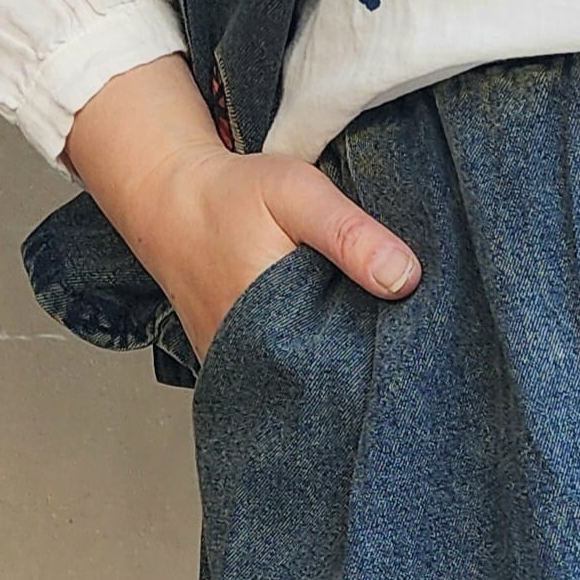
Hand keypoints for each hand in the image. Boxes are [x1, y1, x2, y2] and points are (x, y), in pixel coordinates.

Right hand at [64, 55, 420, 361]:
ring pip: (303, 386)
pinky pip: (279, 379)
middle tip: (385, 337)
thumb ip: (350, 234)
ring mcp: (238, 373)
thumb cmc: (232, 195)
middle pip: (328, 384)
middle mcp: (252, 364)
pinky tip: (319, 338)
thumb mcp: (297, 194)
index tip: (409, 343)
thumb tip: (406, 280)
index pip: (349, 370)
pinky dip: (303, 364)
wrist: (170, 201)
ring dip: (332, 368)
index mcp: (274, 331)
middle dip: (361, 368)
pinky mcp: (232, 370)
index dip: (383, 359)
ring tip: (354, 337)